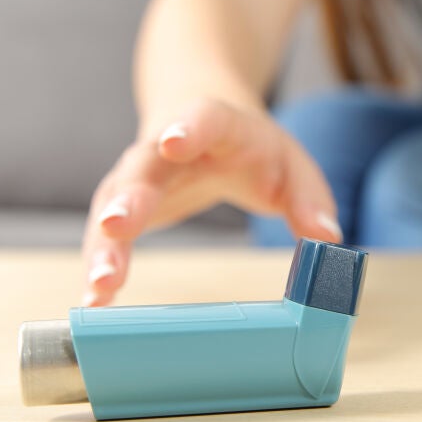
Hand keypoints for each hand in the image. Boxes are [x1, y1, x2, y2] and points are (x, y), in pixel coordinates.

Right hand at [80, 98, 341, 305]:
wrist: (194, 119)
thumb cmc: (251, 148)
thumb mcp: (291, 164)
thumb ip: (310, 198)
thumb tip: (327, 239)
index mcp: (215, 126)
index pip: (201, 118)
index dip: (188, 128)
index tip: (173, 143)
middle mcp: (162, 148)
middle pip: (141, 168)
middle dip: (129, 196)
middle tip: (118, 224)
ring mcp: (135, 178)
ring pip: (111, 206)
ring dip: (104, 245)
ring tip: (100, 285)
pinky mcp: (120, 208)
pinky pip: (104, 237)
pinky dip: (99, 267)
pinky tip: (93, 302)